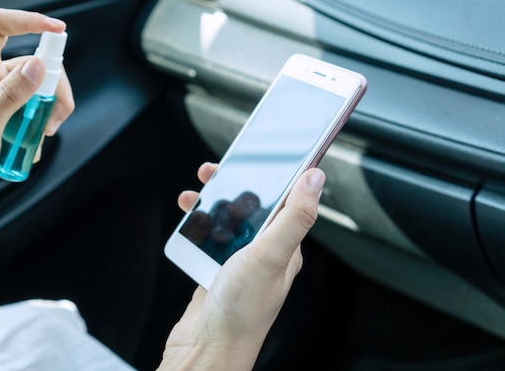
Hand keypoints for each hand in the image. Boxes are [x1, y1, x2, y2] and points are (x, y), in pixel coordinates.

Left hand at [0, 7, 73, 204]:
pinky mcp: (10, 107)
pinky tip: (33, 143)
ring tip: (41, 135)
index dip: (27, 20)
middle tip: (54, 119)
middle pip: (33, 62)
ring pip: (40, 86)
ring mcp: (1, 92)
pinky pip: (38, 105)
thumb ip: (9, 98)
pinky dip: (43, 123)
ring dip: (50, 110)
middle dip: (53, 88)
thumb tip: (39, 67)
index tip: (57, 30)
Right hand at [159, 163, 325, 369]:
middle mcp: (264, 255)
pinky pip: (209, 239)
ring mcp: (239, 264)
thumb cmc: (241, 310)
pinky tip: (189, 223)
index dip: (275, 175)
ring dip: (212, 204)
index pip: (285, 202)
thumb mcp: (270, 256)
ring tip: (195, 195)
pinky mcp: (216, 272)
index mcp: (285, 248)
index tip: (260, 154)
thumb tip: (316, 178)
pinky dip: (198, 226)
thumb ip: (294, 217)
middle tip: (215, 170)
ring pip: (227, 221)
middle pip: (252, 208)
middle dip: (234, 185)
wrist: (205, 349)